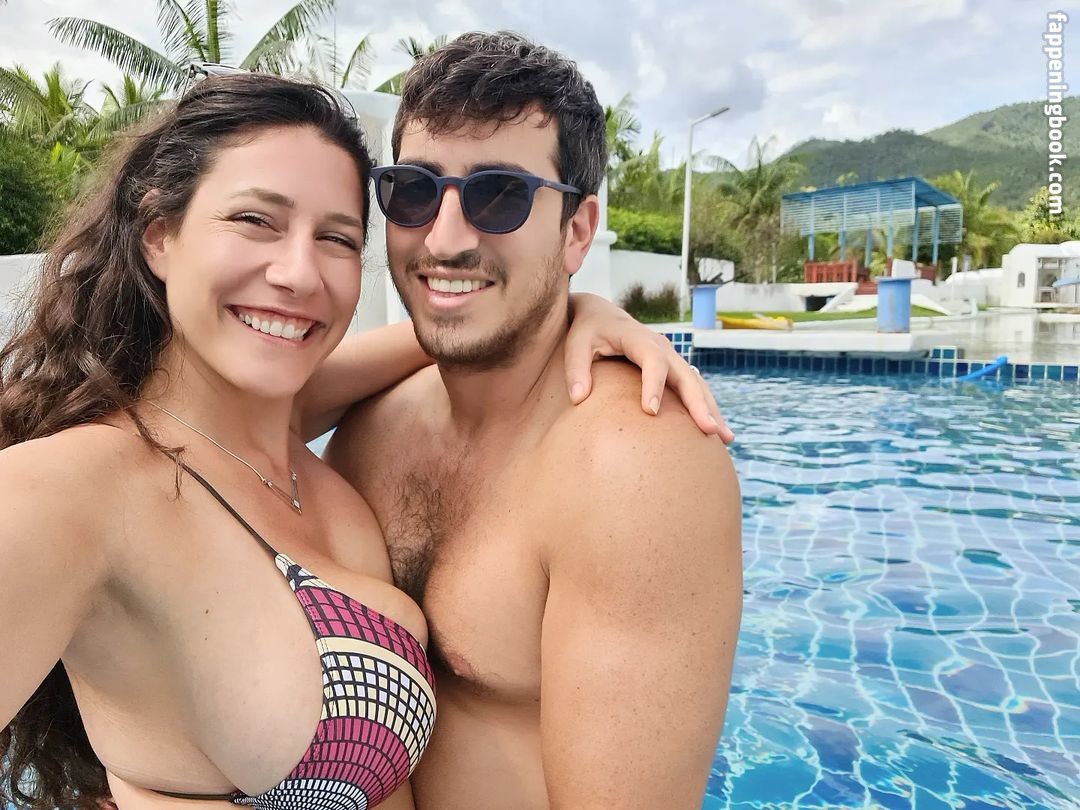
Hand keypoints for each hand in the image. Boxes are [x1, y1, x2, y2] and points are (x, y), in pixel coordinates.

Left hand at [564, 294, 733, 442]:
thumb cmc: (587, 331)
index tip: (651, 411)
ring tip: (725, 438)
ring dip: (711, 410)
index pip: (652, 361)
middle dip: (698, 404)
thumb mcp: (575, 343)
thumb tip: (578, 398)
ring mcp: (671, 359)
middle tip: (709, 431)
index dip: (653, 384)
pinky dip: (706, 409)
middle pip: (685, 376)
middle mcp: (662, 348)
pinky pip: (694, 390)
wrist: (601, 315)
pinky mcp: (673, 370)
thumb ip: (576, 368)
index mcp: (639, 339)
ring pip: (696, 385)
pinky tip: (716, 432)